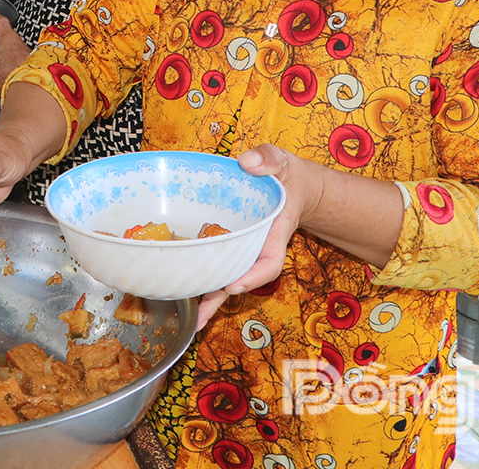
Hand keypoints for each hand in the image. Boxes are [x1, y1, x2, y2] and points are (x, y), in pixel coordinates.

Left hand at [192, 143, 325, 328]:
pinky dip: (205, 278)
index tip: (234, 284)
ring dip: (211, 298)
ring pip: (228, 277)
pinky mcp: (232, 247)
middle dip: (222, 297)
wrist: (291, 186)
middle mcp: (258, 246)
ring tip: (191, 320)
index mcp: (274, 231)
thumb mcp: (282, 161)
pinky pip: (219, 264)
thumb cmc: (287, 175)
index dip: (253, 276)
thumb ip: (268, 158)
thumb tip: (247, 162)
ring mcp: (245, 250)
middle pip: (243, 278)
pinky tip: (186, 291)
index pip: (269, 261)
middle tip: (200, 315)